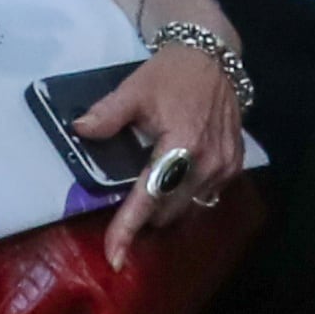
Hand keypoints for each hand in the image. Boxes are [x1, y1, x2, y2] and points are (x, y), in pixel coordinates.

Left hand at [92, 40, 246, 256]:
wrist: (212, 57)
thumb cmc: (171, 74)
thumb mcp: (134, 89)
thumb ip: (107, 115)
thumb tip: (79, 131)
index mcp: (181, 145)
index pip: (150, 196)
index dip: (129, 227)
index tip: (114, 256)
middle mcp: (208, 163)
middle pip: (168, 210)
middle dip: (145, 215)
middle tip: (126, 202)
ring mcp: (225, 167)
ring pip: (188, 208)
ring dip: (166, 206)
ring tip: (150, 188)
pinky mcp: (235, 166)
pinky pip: (206, 197)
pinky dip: (186, 195)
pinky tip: (176, 178)